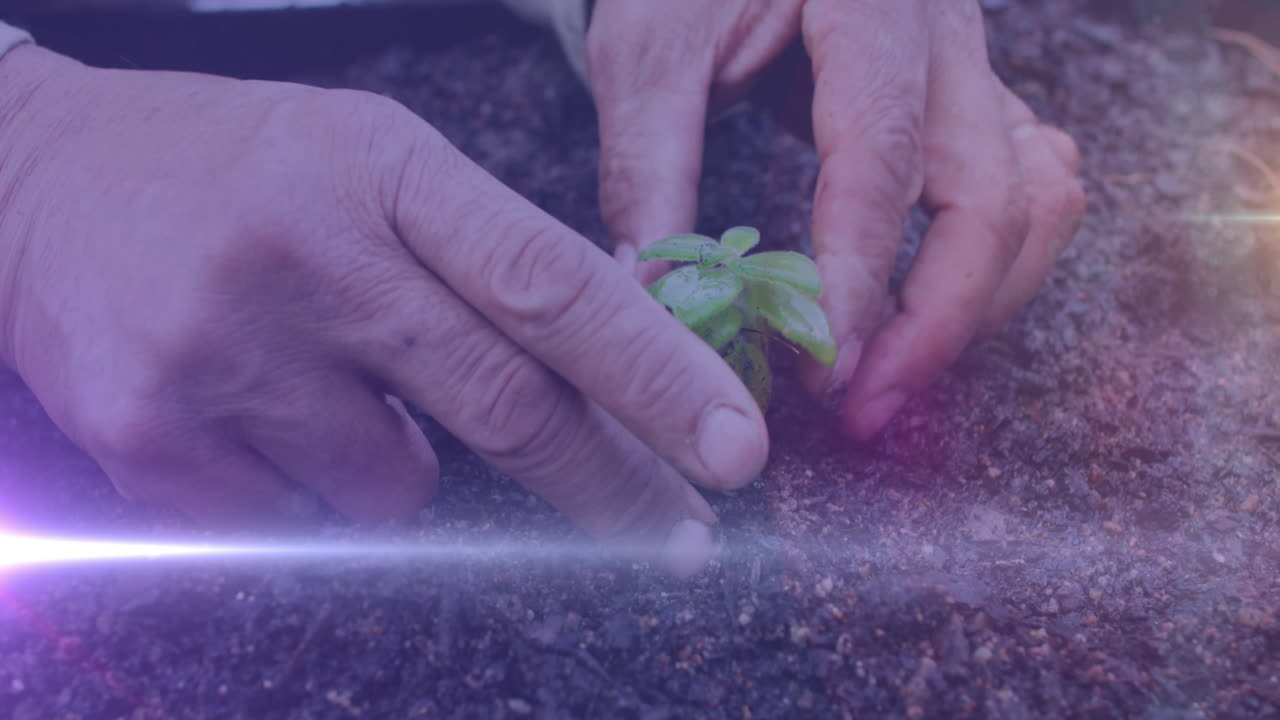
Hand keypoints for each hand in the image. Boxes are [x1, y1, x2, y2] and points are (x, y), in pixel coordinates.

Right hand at [0, 45, 769, 575]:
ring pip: (397, 487)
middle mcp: (308, 254)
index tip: (735, 445)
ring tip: (329, 380)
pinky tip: (254, 410)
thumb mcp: (366, 162)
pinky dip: (306, 486)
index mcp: (381, 167)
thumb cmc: (233, 170)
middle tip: (674, 532)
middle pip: (504, 404)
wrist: (27, 174)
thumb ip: (481, 256)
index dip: (655, 373)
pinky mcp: (148, 437)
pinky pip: (296, 521)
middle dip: (607, 483)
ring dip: (402, 461)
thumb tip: (607, 378)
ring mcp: (221, 351)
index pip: (549, 283)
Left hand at [586, 0, 1085, 438]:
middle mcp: (948, 32)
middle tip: (864, 409)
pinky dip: (996, 267)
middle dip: (940, 321)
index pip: (885, 153)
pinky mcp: (975, 104)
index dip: (861, 273)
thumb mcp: (649, 50)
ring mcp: (976, 68)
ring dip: (979, 307)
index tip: (825, 369)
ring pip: (1037, 202)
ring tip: (894, 380)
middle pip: (997, 193)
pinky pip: (1032, 190)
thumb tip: (651, 302)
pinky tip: (931, 314)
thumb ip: (648, 167)